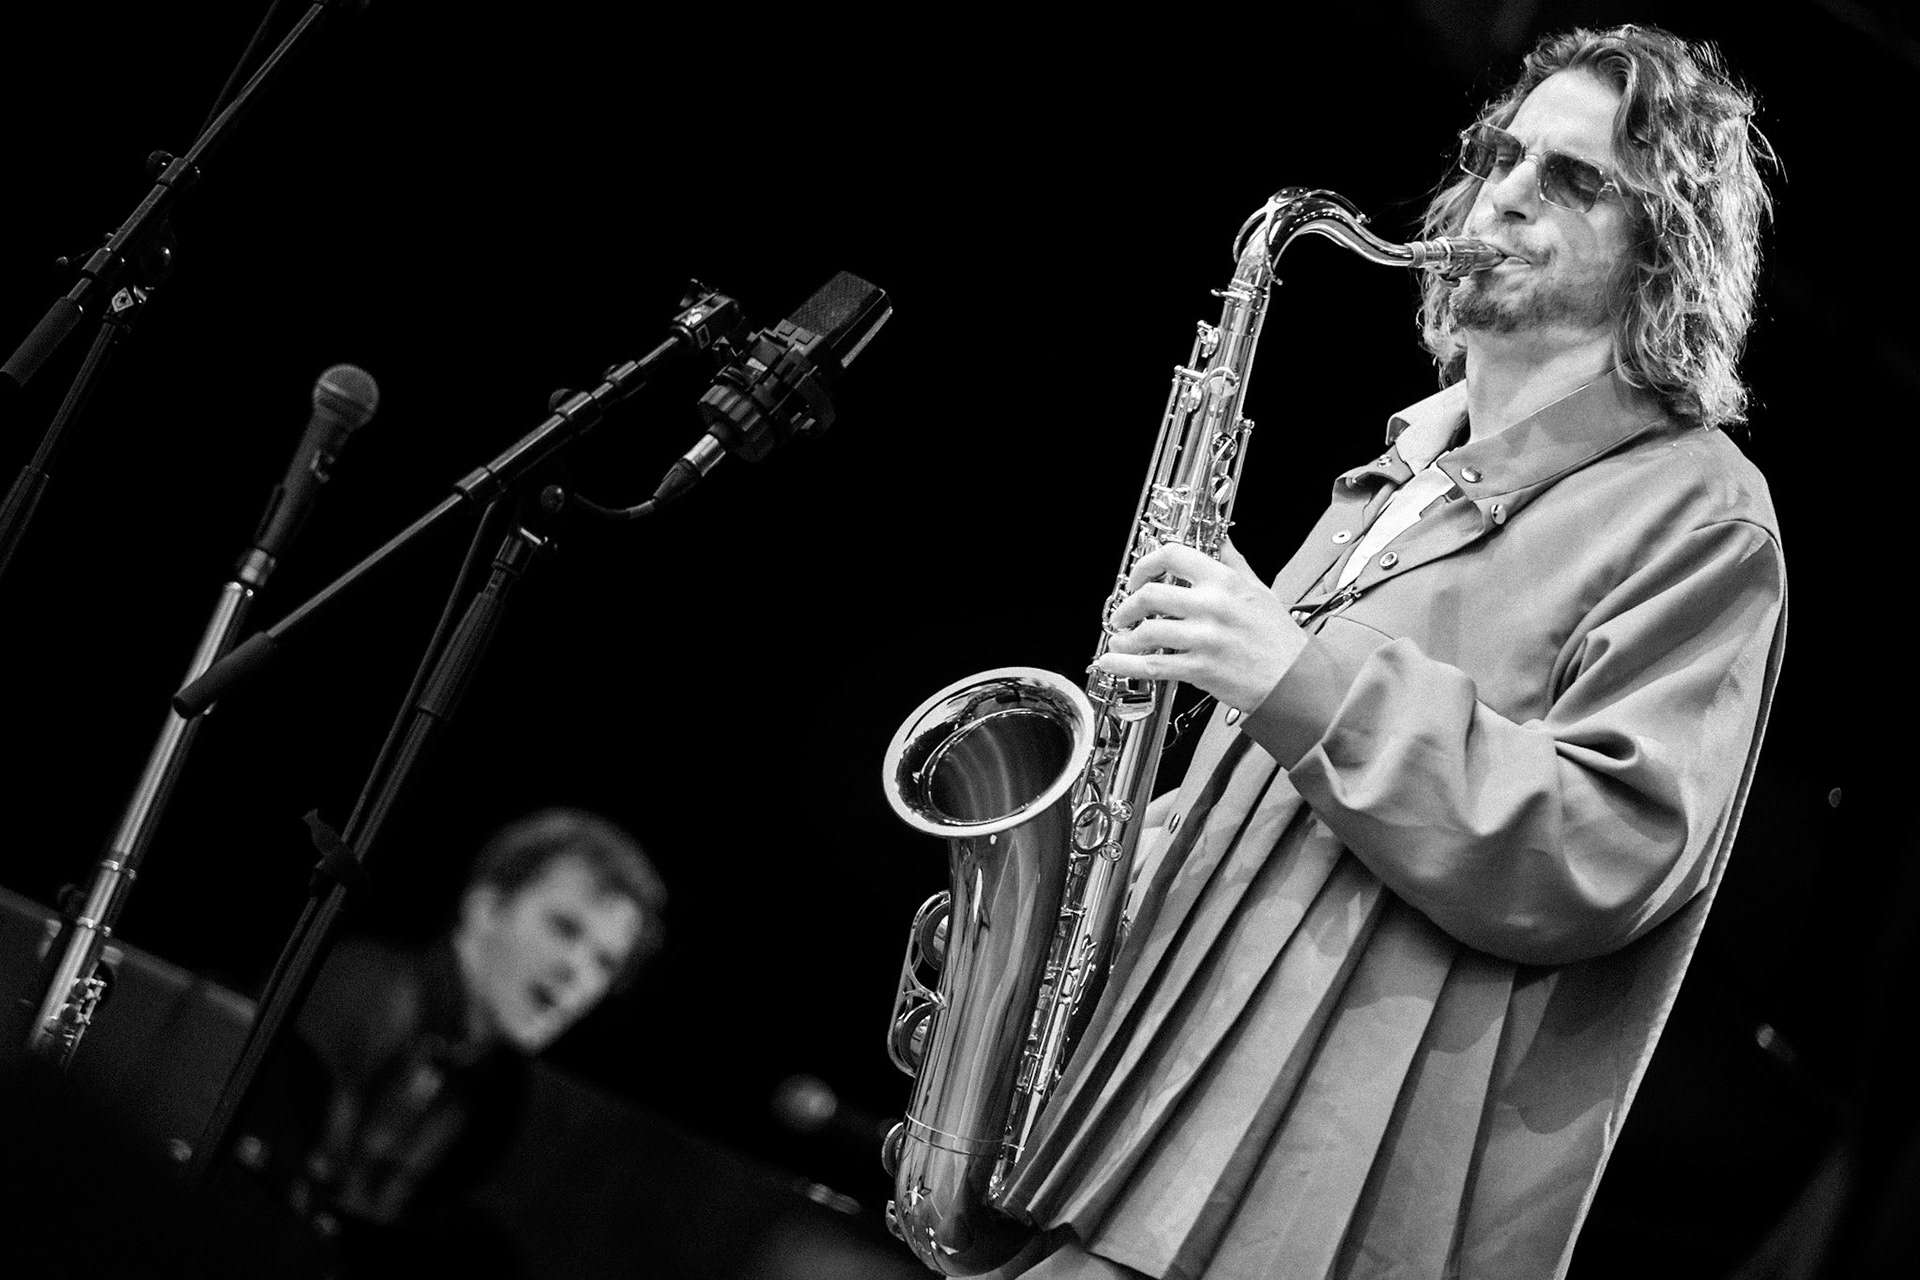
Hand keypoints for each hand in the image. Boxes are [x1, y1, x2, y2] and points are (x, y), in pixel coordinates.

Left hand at [1096, 539, 1306, 712]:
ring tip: (1121, 639)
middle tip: (1122, 613)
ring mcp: (1204, 638)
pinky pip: (1152, 665)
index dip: (1145, 564)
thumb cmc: (1280, 639)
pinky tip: (1112, 661)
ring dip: (1124, 636)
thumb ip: (1233, 562)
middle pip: (1149, 594)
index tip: (1137, 577)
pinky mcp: (1200, 669)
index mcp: (1224, 581)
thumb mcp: (1260, 589)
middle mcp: (1212, 606)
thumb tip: (1219, 540)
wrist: (1295, 680)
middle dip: (1126, 605)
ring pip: (1146, 631)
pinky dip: (1125, 663)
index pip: (1172, 555)